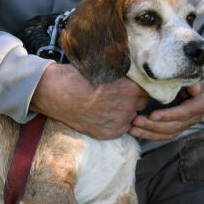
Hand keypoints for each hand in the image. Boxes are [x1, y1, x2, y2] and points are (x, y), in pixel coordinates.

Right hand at [31, 63, 148, 139]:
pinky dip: (115, 123)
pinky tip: (102, 115)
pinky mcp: (107, 134)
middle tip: (120, 95)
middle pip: (141, 104)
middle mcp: (126, 107)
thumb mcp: (104, 69)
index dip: (139, 87)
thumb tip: (133, 76)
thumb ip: (122, 77)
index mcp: (129, 89)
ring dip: (124, 112)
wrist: (56, 93)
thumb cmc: (77, 77)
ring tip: (108, 105)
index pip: (146, 90)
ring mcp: (117, 123)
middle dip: (133, 100)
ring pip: (130, 117)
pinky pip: (121, 129)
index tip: (132, 87)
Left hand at [129, 71, 203, 140]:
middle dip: (154, 125)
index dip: (169, 115)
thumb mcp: (194, 72)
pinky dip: (150, 134)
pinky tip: (136, 131)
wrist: (199, 81)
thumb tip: (194, 88)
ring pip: (169, 132)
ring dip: (150, 132)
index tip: (152, 115)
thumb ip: (192, 78)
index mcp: (202, 102)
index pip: (186, 112)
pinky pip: (165, 134)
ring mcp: (187, 122)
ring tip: (132, 128)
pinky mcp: (178, 125)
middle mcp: (196, 116)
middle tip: (136, 121)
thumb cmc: (193, 73)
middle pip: (175, 125)